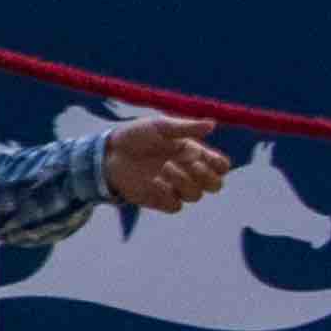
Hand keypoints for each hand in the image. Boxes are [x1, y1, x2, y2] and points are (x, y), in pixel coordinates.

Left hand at [102, 116, 228, 212]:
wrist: (109, 154)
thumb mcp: (161, 126)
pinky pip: (175, 205)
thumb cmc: (136, 135)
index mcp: (194, 154)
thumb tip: (213, 125)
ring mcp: (175, 188)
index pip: (221, 166)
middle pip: (215, 185)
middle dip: (206, 176)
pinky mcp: (160, 200)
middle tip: (191, 164)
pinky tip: (154, 181)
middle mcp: (188, 173)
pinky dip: (168, 193)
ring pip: (195, 195)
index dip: (219, 165)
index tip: (206, 156)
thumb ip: (187, 128)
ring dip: (183, 182)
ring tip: (164, 167)